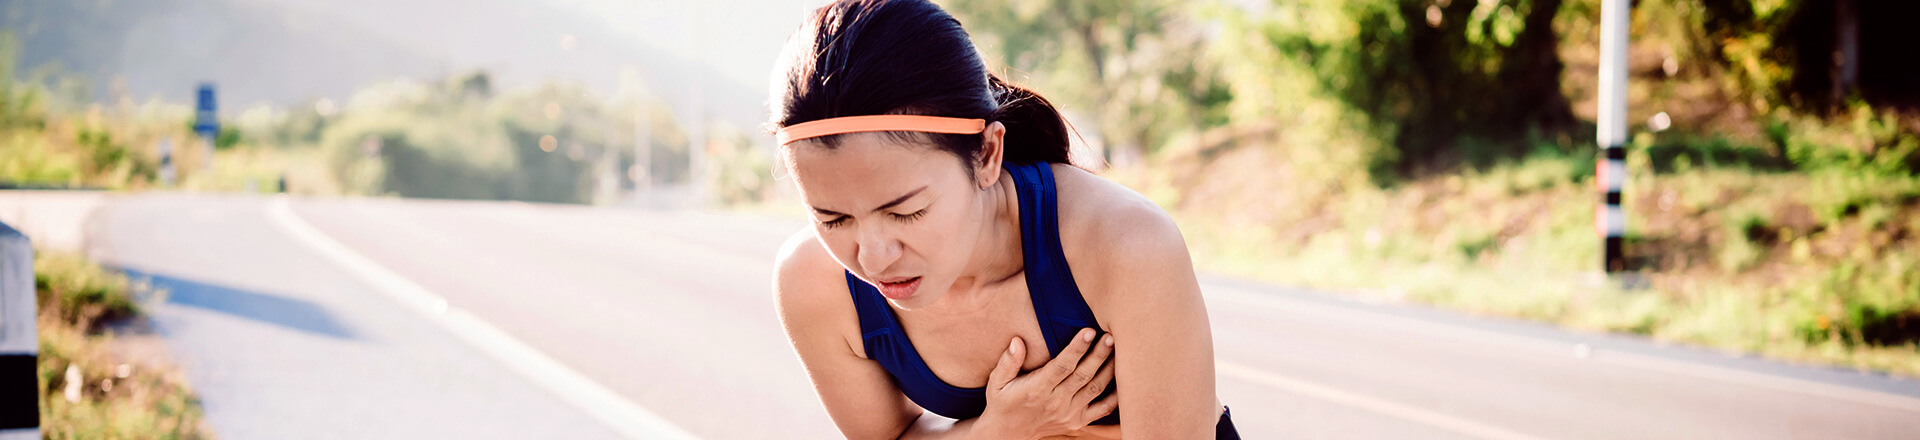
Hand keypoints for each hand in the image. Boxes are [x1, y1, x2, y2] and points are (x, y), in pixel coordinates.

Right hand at [976, 328, 1118, 439]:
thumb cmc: (1003, 401)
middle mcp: (1056, 403)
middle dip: (1099, 354)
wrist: (1009, 433)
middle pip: (1083, 375)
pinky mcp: (1078, 421)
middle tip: (1110, 334)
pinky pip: (1102, 408)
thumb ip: (1008, 362)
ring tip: (1119, 349)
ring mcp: (1069, 414)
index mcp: (1037, 390)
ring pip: (1095, 388)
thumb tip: (1017, 341)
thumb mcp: (997, 382)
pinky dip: (1116, 395)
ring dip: (1109, 368)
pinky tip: (1125, 378)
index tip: (1088, 331)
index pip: (1061, 367)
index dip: (1076, 349)